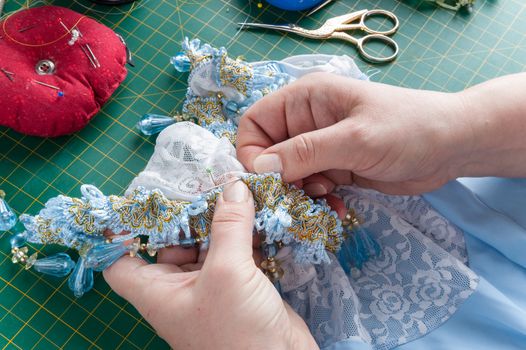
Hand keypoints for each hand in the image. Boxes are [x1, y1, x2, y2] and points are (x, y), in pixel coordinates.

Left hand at [104, 181, 318, 349]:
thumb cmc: (238, 332)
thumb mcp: (227, 273)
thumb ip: (229, 226)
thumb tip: (233, 186)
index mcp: (159, 292)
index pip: (122, 261)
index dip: (122, 233)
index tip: (138, 201)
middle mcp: (180, 288)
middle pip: (171, 242)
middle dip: (188, 214)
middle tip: (204, 182)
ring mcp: (211, 287)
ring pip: (209, 245)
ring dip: (222, 221)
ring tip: (235, 190)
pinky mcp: (240, 287)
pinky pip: (235, 253)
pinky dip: (245, 235)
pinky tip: (258, 214)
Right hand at [237, 72, 470, 194]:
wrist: (452, 146)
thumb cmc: (406, 129)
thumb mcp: (354, 139)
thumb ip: (305, 152)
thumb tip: (258, 169)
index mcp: (304, 100)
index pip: (255, 124)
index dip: (252, 153)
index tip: (269, 181)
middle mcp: (307, 122)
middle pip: (268, 155)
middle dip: (279, 180)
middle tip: (299, 199)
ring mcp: (321, 147)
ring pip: (288, 176)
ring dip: (300, 195)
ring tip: (324, 201)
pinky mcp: (335, 168)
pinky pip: (311, 188)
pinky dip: (317, 202)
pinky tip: (336, 209)